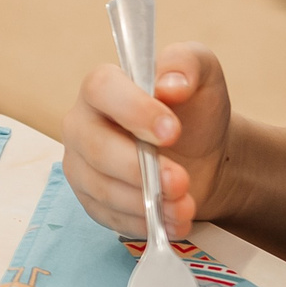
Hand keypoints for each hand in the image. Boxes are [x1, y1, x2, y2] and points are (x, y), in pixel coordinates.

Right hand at [64, 44, 232, 238]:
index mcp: (102, 86)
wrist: (203, 157)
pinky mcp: (91, 199)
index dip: (133, 110)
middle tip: (181, 182)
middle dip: (140, 169)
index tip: (172, 131)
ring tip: (185, 206)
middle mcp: (82, 123)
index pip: (102, 90)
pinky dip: (143, 222)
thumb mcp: (203, 76)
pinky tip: (171, 220)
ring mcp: (82, 164)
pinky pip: (108, 215)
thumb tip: (170, 84)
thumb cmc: (195, 111)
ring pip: (101, 187)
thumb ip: (187, 64)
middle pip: (95, 147)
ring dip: (146, 202)